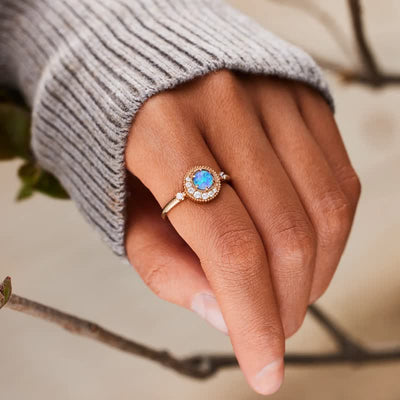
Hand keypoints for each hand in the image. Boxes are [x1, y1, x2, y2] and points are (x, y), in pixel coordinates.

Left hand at [124, 70, 360, 394]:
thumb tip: (224, 313)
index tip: (265, 368)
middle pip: (283, 230)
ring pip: (322, 206)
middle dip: (286, 302)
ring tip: (291, 296)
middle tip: (274, 330)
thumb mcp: (120, 204)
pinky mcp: (301, 95)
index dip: (253, 316)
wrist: (136, 62)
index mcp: (162, 130)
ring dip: (315, 272)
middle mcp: (224, 103)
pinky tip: (309, 253)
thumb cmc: (120, 136)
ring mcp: (270, 93)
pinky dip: (331, 230)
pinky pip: (336, 176)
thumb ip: (164, 262)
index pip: (227, 243)